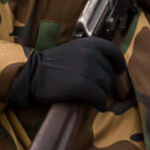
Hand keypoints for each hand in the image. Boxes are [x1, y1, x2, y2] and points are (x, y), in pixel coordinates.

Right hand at [6, 37, 126, 110]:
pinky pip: (100, 98)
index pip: (114, 52)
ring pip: (106, 87)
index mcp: (90, 43)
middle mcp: (91, 54)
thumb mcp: (74, 50)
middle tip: (95, 89)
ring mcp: (88, 69)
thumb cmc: (51, 65)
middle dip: (105, 83)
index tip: (118, 71)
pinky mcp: (83, 86)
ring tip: (92, 97)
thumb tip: (110, 69)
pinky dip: (101, 104)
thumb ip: (91, 55)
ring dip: (101, 94)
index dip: (118, 64)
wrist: (31, 75)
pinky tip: (97, 106)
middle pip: (109, 73)